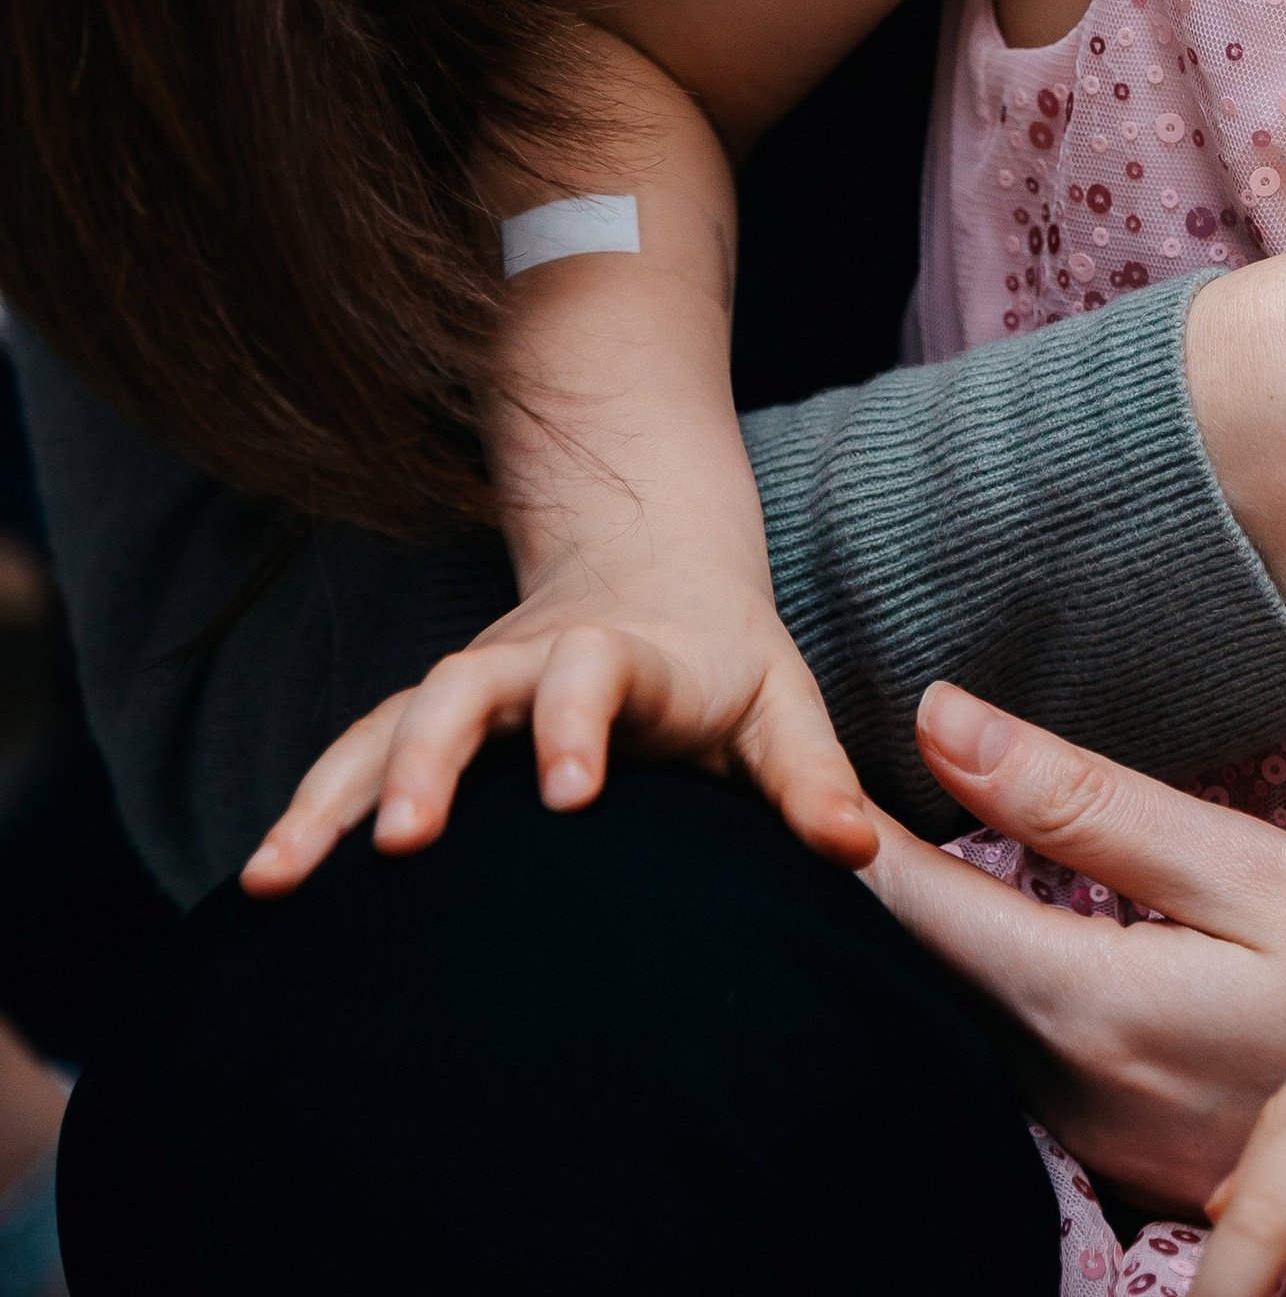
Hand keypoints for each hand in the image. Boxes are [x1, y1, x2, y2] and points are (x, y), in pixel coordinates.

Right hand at [240, 562, 875, 895]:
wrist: (652, 567)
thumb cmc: (721, 662)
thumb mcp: (780, 704)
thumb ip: (809, 776)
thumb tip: (856, 851)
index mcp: (624, 653)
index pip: (597, 669)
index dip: (579, 717)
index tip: (570, 790)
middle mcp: (531, 662)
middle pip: (468, 688)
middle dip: (434, 758)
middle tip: (408, 840)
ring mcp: (470, 689)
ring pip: (391, 725)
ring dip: (337, 794)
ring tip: (280, 880)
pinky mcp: (427, 726)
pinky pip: (356, 761)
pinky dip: (311, 811)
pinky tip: (263, 883)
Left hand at [860, 683, 1285, 1216]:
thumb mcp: (1245, 867)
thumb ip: (1083, 800)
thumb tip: (938, 717)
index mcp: (1085, 1005)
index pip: (908, 901)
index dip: (833, 823)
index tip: (785, 755)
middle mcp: (1061, 1092)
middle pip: (914, 972)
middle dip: (865, 879)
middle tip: (815, 778)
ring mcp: (1085, 1142)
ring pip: (955, 1022)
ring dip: (922, 938)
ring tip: (890, 833)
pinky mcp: (1114, 1164)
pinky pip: (1008, 1067)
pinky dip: (984, 992)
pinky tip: (995, 930)